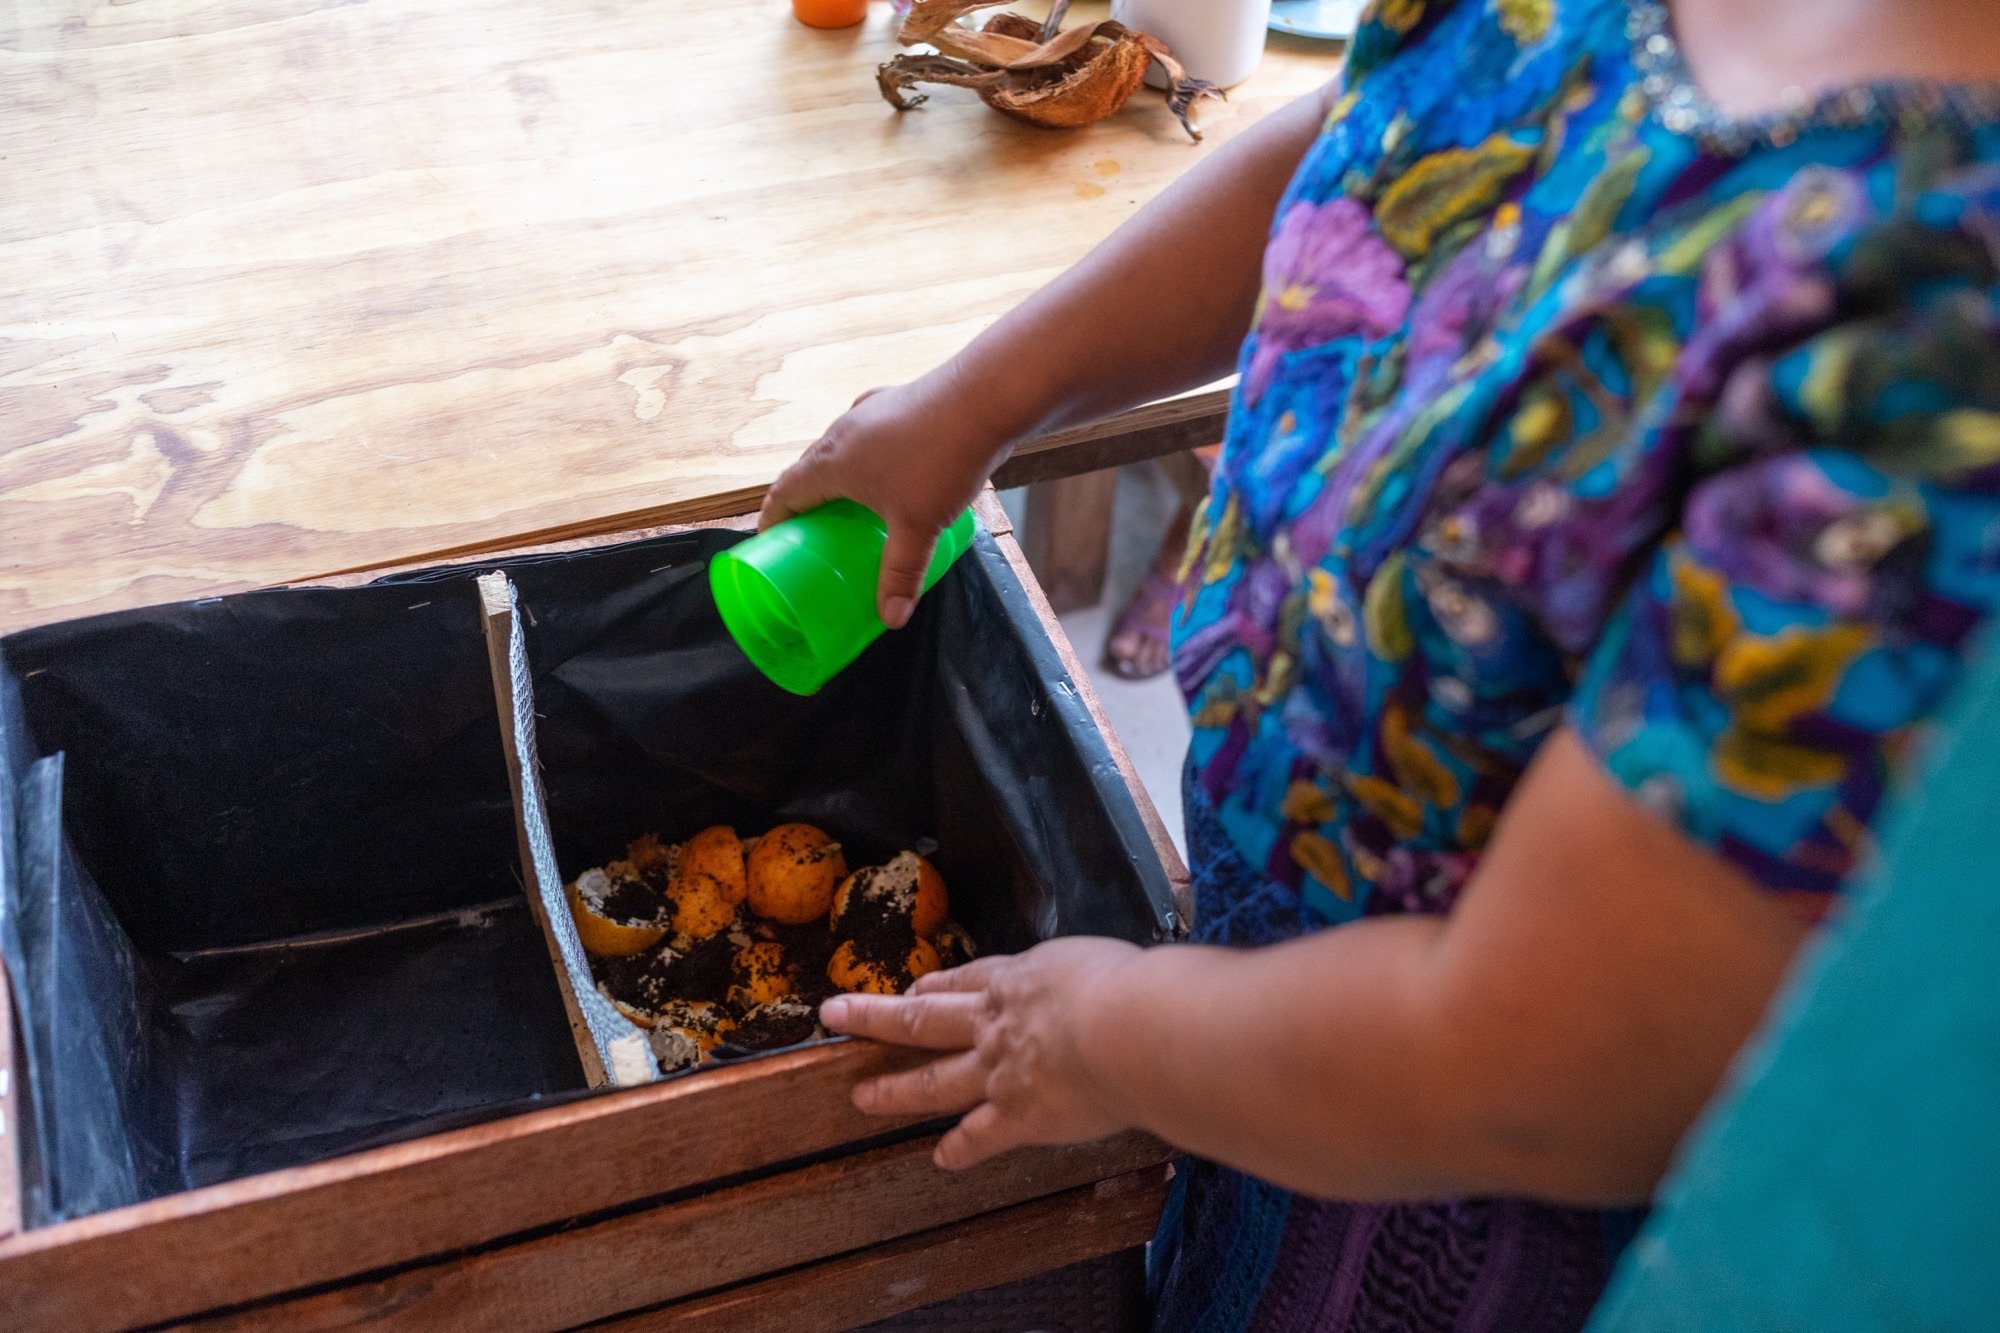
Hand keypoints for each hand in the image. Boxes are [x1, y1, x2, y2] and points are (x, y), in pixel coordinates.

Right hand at [759, 361, 1011, 628]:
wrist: (983, 399)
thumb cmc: (940, 462)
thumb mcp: (918, 526)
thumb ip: (901, 574)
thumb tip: (892, 620)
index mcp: (831, 462)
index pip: (784, 491)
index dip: (772, 517)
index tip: (769, 538)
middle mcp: (841, 431)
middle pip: (808, 468)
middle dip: (803, 498)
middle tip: (810, 529)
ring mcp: (869, 410)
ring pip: (839, 446)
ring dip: (835, 473)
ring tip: (847, 500)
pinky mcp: (896, 400)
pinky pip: (868, 433)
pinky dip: (866, 454)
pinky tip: (891, 466)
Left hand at [821, 937, 1144, 1168]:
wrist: (1130, 1029)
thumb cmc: (1131, 987)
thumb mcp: (1101, 963)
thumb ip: (1090, 977)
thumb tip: (1107, 984)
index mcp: (1019, 980)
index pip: (966, 980)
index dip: (937, 985)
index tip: (914, 987)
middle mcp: (997, 1023)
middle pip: (924, 1018)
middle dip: (875, 1015)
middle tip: (835, 1013)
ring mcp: (999, 1072)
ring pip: (934, 1080)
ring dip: (894, 1088)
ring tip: (861, 1096)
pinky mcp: (1017, 1116)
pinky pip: (979, 1137)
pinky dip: (961, 1149)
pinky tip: (941, 1159)